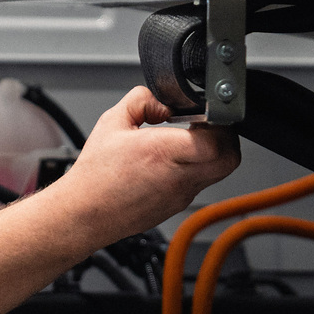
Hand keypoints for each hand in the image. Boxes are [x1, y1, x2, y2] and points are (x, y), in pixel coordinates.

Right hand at [50, 88, 240, 240]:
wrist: (84, 214)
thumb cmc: (95, 176)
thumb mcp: (112, 121)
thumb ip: (141, 99)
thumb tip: (163, 102)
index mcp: (163, 152)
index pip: (218, 142)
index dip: (219, 124)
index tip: (205, 115)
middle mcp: (177, 177)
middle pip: (229, 159)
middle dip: (225, 139)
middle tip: (207, 128)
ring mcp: (180, 195)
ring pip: (217, 172)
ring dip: (211, 154)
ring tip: (187, 142)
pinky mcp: (176, 205)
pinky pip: (199, 183)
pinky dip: (195, 169)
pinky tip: (171, 161)